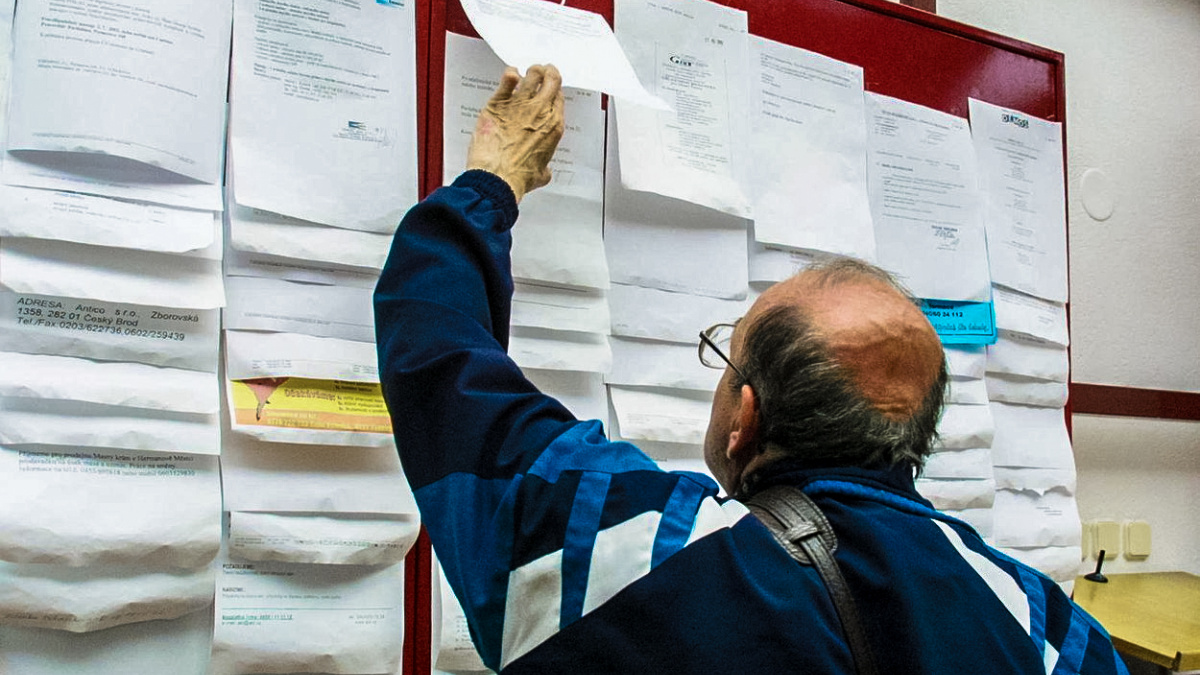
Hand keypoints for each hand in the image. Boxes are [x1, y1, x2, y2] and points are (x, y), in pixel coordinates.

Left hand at [466, 64, 564, 202]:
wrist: (497, 176)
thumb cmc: (518, 176)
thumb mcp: (540, 174)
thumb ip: (545, 167)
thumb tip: (544, 171)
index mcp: (553, 126)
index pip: (559, 98)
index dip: (555, 91)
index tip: (551, 89)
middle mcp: (540, 111)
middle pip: (551, 80)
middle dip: (549, 73)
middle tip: (544, 72)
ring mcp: (519, 104)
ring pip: (532, 75)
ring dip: (532, 71)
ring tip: (528, 73)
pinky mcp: (499, 102)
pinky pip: (508, 79)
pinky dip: (510, 74)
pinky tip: (510, 75)